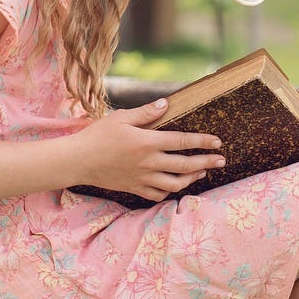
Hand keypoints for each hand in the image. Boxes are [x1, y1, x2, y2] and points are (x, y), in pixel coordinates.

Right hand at [72, 99, 225, 201]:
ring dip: (192, 178)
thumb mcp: (120, 118)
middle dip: (206, 162)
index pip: (183, 142)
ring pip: (175, 184)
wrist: (77, 161)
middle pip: (185, 165)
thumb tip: (166, 103)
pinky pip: (157, 195)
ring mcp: (142, 178)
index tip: (218, 142)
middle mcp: (148, 162)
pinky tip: (175, 185)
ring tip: (202, 173)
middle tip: (221, 161)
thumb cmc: (97, 136)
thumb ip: (145, 113)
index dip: (203, 142)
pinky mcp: (134, 188)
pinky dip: (169, 191)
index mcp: (147, 142)